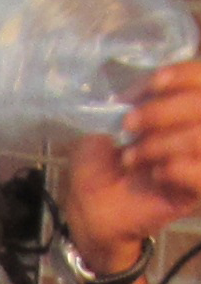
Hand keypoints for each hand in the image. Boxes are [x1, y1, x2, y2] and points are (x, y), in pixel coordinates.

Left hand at [60, 60, 200, 260]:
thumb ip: (130, 101)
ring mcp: (199, 158)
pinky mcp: (196, 190)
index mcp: (184, 106)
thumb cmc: (103, 163)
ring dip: (163, 142)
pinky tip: (156, 173)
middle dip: (163, 110)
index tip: (153, 84)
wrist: (93, 208)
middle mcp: (197, 127)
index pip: (199, 77)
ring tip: (131, 157)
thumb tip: (142, 86)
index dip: (181, 75)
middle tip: (129, 125)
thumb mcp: (108, 125)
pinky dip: (179, 169)